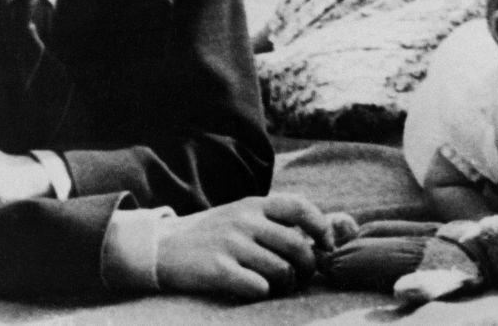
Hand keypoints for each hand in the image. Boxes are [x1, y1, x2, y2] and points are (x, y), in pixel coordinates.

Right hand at [156, 193, 335, 299]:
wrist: (162, 247)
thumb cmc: (214, 234)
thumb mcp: (244, 215)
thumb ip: (280, 220)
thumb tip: (335, 227)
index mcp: (254, 204)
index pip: (300, 206)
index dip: (321, 227)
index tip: (326, 246)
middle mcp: (244, 220)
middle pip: (295, 244)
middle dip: (307, 265)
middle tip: (302, 276)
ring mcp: (230, 244)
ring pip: (279, 269)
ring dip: (286, 284)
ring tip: (279, 285)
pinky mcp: (216, 269)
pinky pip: (257, 286)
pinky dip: (263, 292)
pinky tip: (255, 289)